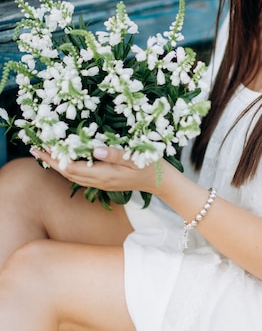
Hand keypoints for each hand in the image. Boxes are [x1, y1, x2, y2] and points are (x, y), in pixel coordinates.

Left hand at [31, 146, 162, 195]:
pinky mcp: (104, 181)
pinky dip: (68, 167)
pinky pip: (80, 176)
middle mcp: (99, 181)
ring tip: (45, 153)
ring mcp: (101, 183)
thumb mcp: (134, 157)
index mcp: (104, 175)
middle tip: (35, 149)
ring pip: (72, 175)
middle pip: (68, 173)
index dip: (57, 158)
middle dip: (51, 161)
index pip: (73, 168)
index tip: (44, 147)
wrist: (159, 182)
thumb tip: (94, 150)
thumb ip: (114, 154)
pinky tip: (65, 160)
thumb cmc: (149, 166)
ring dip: (57, 165)